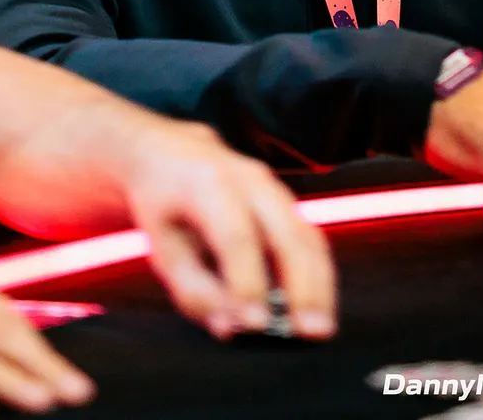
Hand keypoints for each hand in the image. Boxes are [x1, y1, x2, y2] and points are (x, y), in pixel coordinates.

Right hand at [0, 42, 336, 341]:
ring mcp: (175, 157)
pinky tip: (207, 311)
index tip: (321, 325)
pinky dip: (195, 274)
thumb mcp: (163, 222)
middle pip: (282, 215)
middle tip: (313, 331)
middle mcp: (215, 157)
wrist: (33, 121)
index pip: (292, 222)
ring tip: (259, 323)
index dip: (315, 274)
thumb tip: (241, 319)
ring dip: (253, 273)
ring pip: (235, 217)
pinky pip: (172, 227)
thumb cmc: (99, 181)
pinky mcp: (131, 167)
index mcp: (227, 170)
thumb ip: (200, 259)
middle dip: (303, 274)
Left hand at [98, 110, 336, 341]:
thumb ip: (192, 288)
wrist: (172, 151)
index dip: (248, 281)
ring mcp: (272, 187)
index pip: (235, 236)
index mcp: (207, 184)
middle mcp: (248, 179)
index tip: (257, 324)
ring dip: (320, 283)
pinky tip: (319, 307)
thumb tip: (230, 325)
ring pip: (307, 234)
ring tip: (322, 327)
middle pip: (285, 232)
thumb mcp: (161, 244)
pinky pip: (310, 237)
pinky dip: (319, 274)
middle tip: (310, 332)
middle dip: (302, 284)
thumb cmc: (163, 202)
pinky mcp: (285, 201)